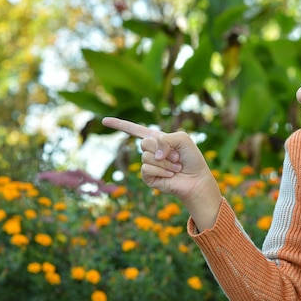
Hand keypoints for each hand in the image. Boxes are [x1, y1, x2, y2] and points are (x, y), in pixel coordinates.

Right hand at [102, 117, 221, 230]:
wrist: (196, 179)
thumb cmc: (191, 158)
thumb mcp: (182, 138)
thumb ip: (166, 139)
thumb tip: (154, 156)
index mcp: (157, 139)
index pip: (134, 130)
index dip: (119, 124)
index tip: (104, 121)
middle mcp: (151, 151)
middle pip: (144, 142)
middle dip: (163, 149)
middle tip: (176, 157)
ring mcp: (148, 164)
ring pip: (147, 157)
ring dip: (165, 163)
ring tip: (176, 167)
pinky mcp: (148, 177)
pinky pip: (147, 169)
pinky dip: (161, 171)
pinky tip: (170, 175)